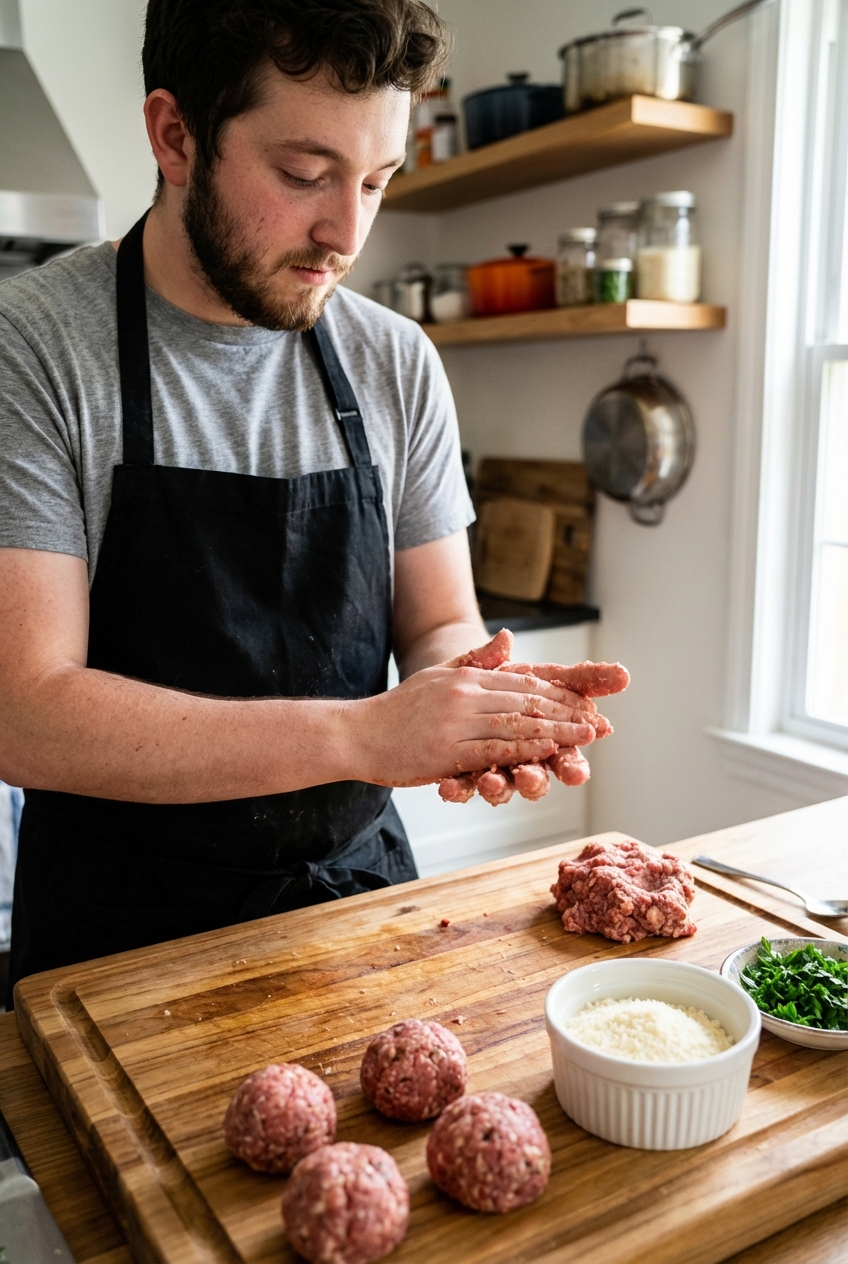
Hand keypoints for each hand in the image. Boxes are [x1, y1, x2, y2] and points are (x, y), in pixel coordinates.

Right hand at [342, 641, 597, 787]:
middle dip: (566, 712)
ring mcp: (456, 723)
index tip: (586, 701)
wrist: (356, 734)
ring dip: (556, 732)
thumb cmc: (397, 710)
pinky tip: (548, 753)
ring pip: (517, 725)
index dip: (558, 693)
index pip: (523, 682)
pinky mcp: (447, 751)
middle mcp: (465, 696)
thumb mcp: (439, 675)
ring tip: (585, 737)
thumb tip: (510, 638)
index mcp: (466, 678)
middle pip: (527, 702)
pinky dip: (525, 751)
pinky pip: (494, 750)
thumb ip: (476, 660)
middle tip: (597, 722)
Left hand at [437, 631, 628, 805]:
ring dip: (496, 789)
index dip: (572, 767)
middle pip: (534, 779)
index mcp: (547, 742)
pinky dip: (455, 789)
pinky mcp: (461, 774)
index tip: (576, 773)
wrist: (460, 685)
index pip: (566, 760)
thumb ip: (582, 678)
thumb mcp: (544, 674)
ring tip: (489, 784)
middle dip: (534, 781)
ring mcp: (492, 770)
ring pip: (499, 788)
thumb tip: (624, 674)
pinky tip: (446, 789)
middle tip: (530, 779)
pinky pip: (460, 786)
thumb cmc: (510, 684)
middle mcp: (522, 762)